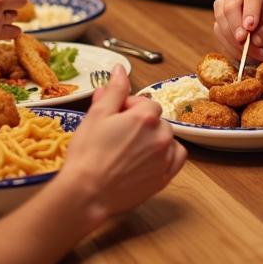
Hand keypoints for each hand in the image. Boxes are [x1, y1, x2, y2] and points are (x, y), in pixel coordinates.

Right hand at [59, 65, 185, 226]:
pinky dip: (167, 154)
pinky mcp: (164, 178)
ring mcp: (164, 158)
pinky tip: (149, 158)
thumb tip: (121, 69)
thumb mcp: (97, 114)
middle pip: (156, 119)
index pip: (145, 102)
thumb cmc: (88, 154)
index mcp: (145, 116)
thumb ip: (115, 89)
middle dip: (140, 122)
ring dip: (153, 137)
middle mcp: (161, 135)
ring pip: (167, 137)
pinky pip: (176, 157)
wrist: (86, 194)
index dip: (128, 108)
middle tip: (117, 133)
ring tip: (130, 148)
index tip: (114, 117)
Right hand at [213, 0, 262, 60]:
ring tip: (254, 53)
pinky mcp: (219, 20)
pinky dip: (230, 46)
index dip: (249, 11)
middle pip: (229, 6)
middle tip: (244, 42)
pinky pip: (219, 33)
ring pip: (221, 20)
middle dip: (236, 26)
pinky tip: (245, 54)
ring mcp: (224, 4)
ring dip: (234, 40)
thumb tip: (256, 40)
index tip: (250, 27)